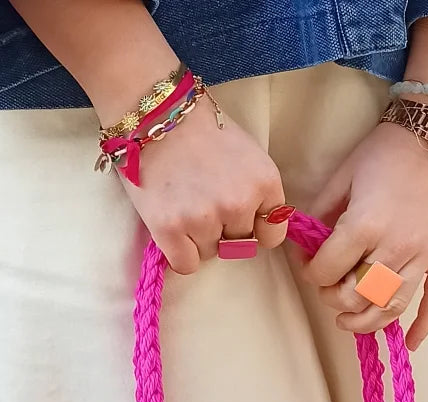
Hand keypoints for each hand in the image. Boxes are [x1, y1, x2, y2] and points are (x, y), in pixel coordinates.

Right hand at [122, 99, 288, 273]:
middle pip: (239, 246)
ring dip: (197, 238)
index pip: (272, 234)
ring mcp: (204, 218)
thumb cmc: (200, 130)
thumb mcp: (247, 154)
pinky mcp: (171, 229)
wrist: (154, 112)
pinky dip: (178, 252)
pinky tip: (172, 226)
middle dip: (223, 230)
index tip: (239, 217)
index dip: (255, 228)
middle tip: (201, 200)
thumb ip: (258, 192)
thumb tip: (257, 232)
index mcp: (264, 182)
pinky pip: (186, 264)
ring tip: (182, 204)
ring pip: (210, 254)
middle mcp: (239, 203)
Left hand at [303, 120, 427, 349]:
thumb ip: (321, 213)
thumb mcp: (343, 174)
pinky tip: (411, 344)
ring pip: (390, 307)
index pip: (327, 270)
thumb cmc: (388, 150)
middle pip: (356, 295)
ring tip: (348, 322)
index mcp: (365, 225)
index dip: (312, 274)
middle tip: (329, 290)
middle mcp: (395, 247)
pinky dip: (423, 326)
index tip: (311, 268)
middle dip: (334, 299)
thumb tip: (305, 245)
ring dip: (365, 322)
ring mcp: (424, 256)